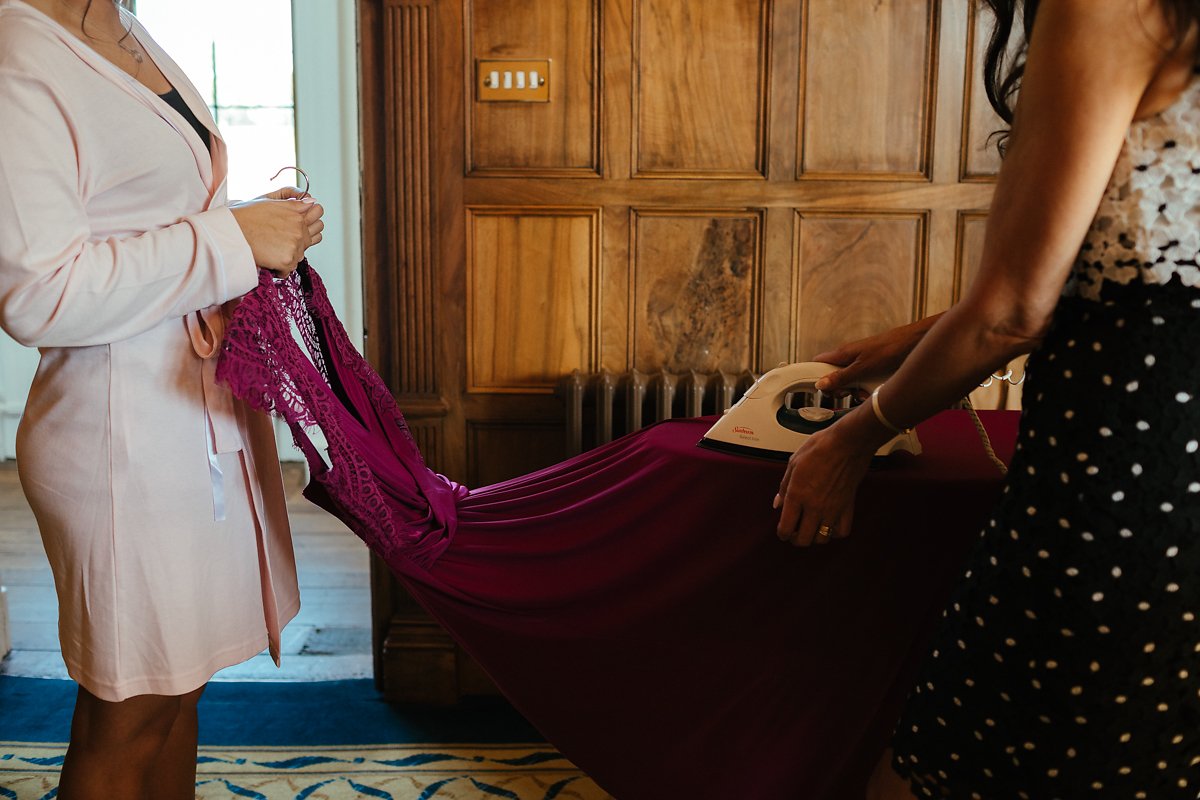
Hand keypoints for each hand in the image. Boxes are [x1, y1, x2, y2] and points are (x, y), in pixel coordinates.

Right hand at [230, 191, 324, 275]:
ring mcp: (295, 244)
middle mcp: (299, 227)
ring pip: (303, 252)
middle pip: (317, 232)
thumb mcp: (268, 201)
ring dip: (292, 252)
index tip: (303, 221)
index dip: (312, 216)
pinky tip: (268, 260)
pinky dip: (280, 268)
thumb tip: (311, 202)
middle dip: (305, 235)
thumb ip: (292, 202)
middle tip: (287, 238)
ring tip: (274, 249)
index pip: (317, 211)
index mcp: (295, 211)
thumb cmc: (244, 217)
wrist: (230, 234)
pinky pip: (291, 268)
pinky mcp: (288, 260)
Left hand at [773, 409, 878, 546]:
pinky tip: (829, 525)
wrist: (847, 443)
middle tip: (794, 532)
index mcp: (797, 495)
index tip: (782, 531)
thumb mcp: (793, 463)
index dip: (782, 533)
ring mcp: (832, 509)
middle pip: (803, 539)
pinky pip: (842, 531)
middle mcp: (814, 506)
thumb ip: (783, 487)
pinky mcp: (847, 507)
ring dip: (814, 537)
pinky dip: (834, 533)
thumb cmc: (820, 448)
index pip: (786, 528)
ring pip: (822, 539)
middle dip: (795, 539)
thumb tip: (778, 504)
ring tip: (810, 529)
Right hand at [812, 315, 938, 394]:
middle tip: (846, 393)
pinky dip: (867, 390)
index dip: (813, 375)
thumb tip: (820, 384)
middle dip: (838, 389)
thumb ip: (841, 377)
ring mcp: (861, 364)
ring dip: (854, 392)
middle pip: (834, 377)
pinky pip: (863, 383)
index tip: (814, 389)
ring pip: (849, 382)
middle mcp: (850, 358)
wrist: (915, 343)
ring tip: (864, 394)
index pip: (818, 363)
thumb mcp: (862, 367)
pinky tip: (874, 393)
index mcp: (843, 354)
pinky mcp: (873, 370)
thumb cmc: (890, 348)